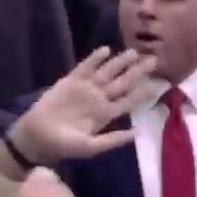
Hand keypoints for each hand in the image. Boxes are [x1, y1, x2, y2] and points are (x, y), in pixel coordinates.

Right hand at [7, 47, 156, 166]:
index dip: (143, 93)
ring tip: (134, 52)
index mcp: (106, 115)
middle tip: (154, 60)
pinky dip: (95, 59)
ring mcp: (85, 89)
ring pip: (107, 72)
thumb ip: (114, 139)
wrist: (37, 136)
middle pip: (122, 83)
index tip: (159, 84)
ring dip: (120, 62)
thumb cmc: (64, 145)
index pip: (128, 101)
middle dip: (138, 72)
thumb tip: (138, 133)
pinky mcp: (70, 81)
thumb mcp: (91, 147)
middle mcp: (99, 99)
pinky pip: (85, 67)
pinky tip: (106, 50)